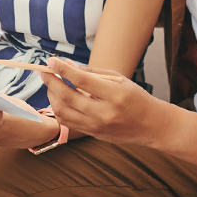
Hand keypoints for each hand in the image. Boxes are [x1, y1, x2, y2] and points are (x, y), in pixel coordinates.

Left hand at [40, 58, 165, 144]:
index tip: (51, 61)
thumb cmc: (135, 98)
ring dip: (52, 97)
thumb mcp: (119, 79)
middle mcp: (104, 113)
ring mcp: (97, 127)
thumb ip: (93, 73)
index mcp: (114, 95)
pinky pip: (68, 122)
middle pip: (68, 97)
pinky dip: (59, 109)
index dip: (63, 69)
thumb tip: (67, 66)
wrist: (151, 126)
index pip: (81, 80)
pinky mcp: (93, 134)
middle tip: (45, 72)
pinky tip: (59, 99)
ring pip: (63, 112)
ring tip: (51, 85)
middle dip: (52, 82)